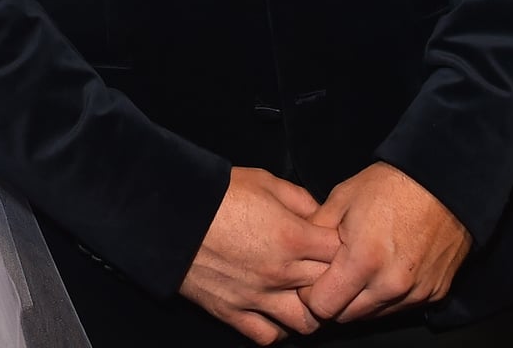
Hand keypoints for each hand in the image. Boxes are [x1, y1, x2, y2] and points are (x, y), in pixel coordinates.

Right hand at [179, 167, 341, 343]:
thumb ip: (300, 199)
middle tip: (323, 268)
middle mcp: (280, 272)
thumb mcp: (264, 180)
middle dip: (333, 278)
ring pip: (307, 322)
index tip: (335, 241)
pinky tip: (276, 312)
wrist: (169, 212)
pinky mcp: (232, 311)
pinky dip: (278, 328)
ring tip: (303, 295)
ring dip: (311, 310)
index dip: (343, 247)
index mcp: (292, 236)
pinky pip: (268, 336)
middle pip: (329, 288)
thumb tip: (320, 215)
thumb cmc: (216, 193)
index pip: (341, 253)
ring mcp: (256, 296)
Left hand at [300, 162, 470, 323]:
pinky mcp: (434, 293)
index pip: (322, 307)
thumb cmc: (391, 186)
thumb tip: (298, 254)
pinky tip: (384, 269)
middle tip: (333, 275)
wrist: (443, 182)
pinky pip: (400, 307)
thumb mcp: (341, 199)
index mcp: (363, 260)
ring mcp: (415, 292)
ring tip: (360, 269)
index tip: (310, 281)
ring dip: (360, 300)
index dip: (310, 295)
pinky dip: (387, 296)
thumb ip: (314, 233)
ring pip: (373, 315)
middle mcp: (391, 284)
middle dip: (334, 300)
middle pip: (346, 316)